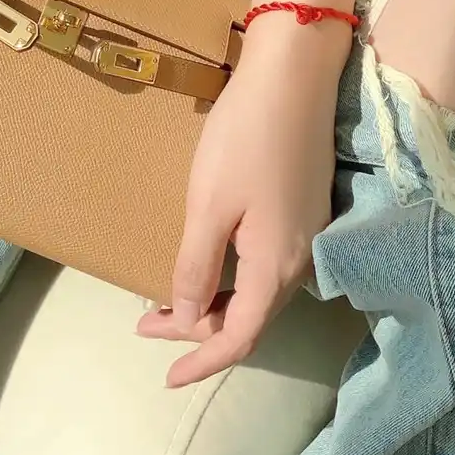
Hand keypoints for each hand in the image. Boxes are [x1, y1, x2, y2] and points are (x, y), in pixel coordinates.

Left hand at [137, 24, 342, 387]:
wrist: (295, 76)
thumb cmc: (244, 137)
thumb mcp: (208, 207)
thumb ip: (196, 268)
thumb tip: (187, 318)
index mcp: (276, 267)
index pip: (239, 338)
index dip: (201, 360)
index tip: (166, 378)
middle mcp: (302, 262)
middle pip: (249, 318)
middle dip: (197, 330)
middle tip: (144, 323)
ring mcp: (310, 236)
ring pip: (259, 293)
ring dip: (214, 303)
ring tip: (166, 303)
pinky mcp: (307, 212)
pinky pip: (268, 267)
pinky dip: (234, 279)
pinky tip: (207, 266)